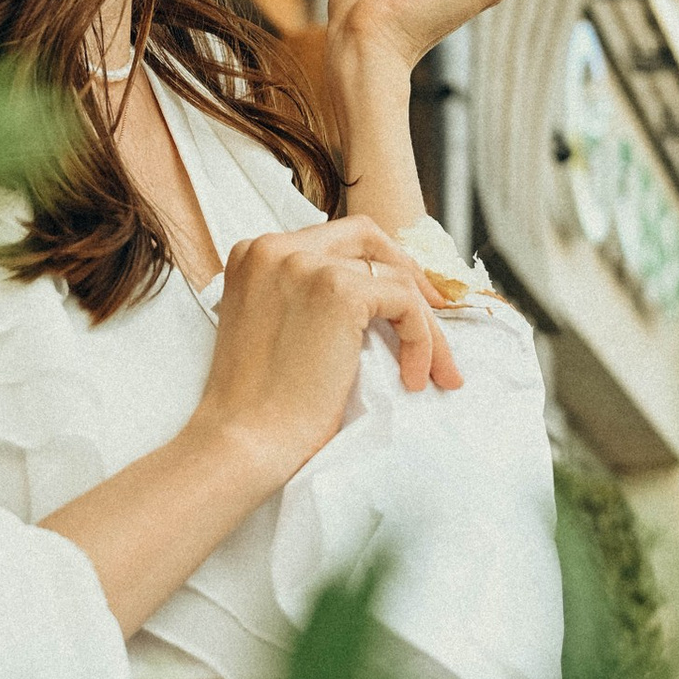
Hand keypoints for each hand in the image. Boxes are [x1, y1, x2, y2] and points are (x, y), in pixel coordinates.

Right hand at [192, 215, 461, 493]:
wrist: (243, 442)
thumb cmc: (256, 407)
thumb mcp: (269, 328)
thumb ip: (301, 298)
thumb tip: (369, 298)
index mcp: (254, 254)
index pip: (331, 240)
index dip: (373, 264)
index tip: (399, 300)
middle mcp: (276, 248)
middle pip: (364, 236)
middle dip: (406, 270)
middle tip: (435, 311)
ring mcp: (307, 266)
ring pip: (394, 275)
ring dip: (424, 324)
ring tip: (432, 369)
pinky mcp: (340, 293)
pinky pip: (405, 303)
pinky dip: (422, 340)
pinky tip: (414, 377)